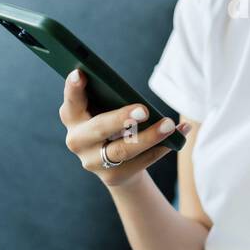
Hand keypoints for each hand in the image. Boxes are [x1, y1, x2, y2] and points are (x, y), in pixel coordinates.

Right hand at [59, 68, 188, 189]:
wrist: (115, 164)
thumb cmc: (111, 124)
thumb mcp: (105, 110)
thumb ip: (109, 100)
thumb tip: (140, 101)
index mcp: (72, 118)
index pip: (71, 101)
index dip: (73, 88)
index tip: (80, 73)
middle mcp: (77, 141)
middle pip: (99, 128)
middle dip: (122, 119)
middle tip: (144, 110)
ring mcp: (92, 162)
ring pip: (123, 150)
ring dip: (150, 137)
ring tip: (170, 125)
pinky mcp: (112, 176)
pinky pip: (140, 162)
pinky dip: (161, 148)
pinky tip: (178, 135)